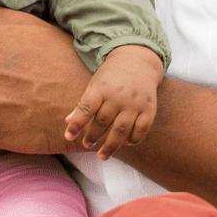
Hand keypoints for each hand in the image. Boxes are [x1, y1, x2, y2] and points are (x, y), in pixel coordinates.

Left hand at [63, 44, 163, 159]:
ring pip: (122, 130)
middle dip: (93, 137)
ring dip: (111, 146)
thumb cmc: (111, 77)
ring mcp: (135, 103)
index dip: (76, 124)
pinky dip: (135, 139)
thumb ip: (83, 104)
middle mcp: (118, 96)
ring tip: (102, 155)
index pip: (86, 109)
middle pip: (103, 122)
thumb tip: (67, 122)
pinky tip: (127, 144)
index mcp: (101, 88)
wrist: (138, 62)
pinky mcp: (149, 108)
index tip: (69, 137)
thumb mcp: (94, 84)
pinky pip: (142, 129)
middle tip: (87, 145)